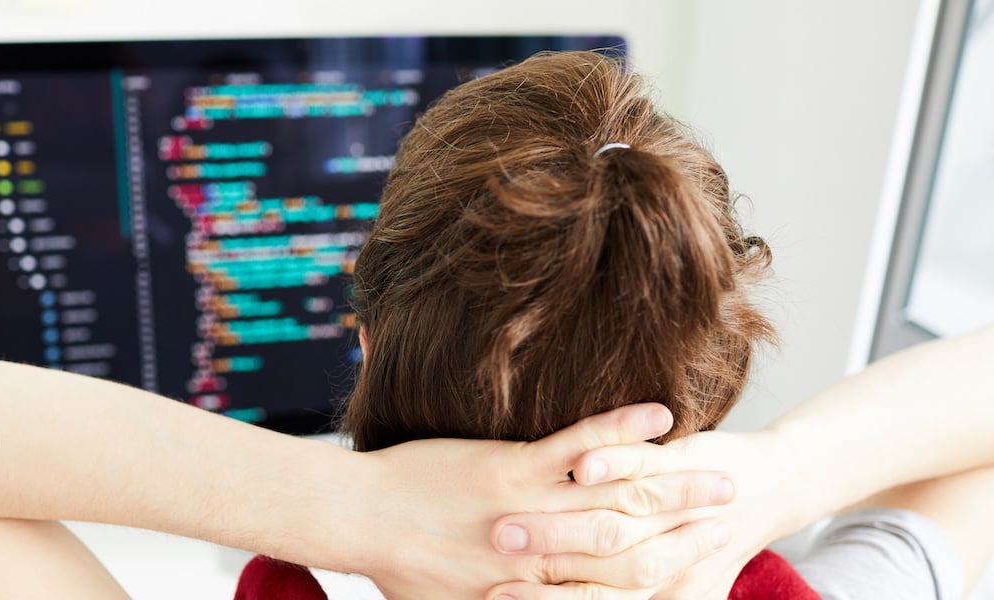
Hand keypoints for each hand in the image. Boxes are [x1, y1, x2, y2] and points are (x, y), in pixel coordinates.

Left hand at [361, 403, 737, 599]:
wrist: (358, 522)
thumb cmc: (403, 568)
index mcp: (537, 592)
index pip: (623, 592)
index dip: (673, 574)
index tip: (709, 558)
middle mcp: (546, 558)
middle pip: (639, 547)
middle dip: (693, 530)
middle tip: (736, 512)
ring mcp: (532, 511)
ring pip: (619, 500)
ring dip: (676, 484)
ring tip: (723, 472)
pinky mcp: (509, 469)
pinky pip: (575, 448)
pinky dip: (620, 432)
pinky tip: (659, 415)